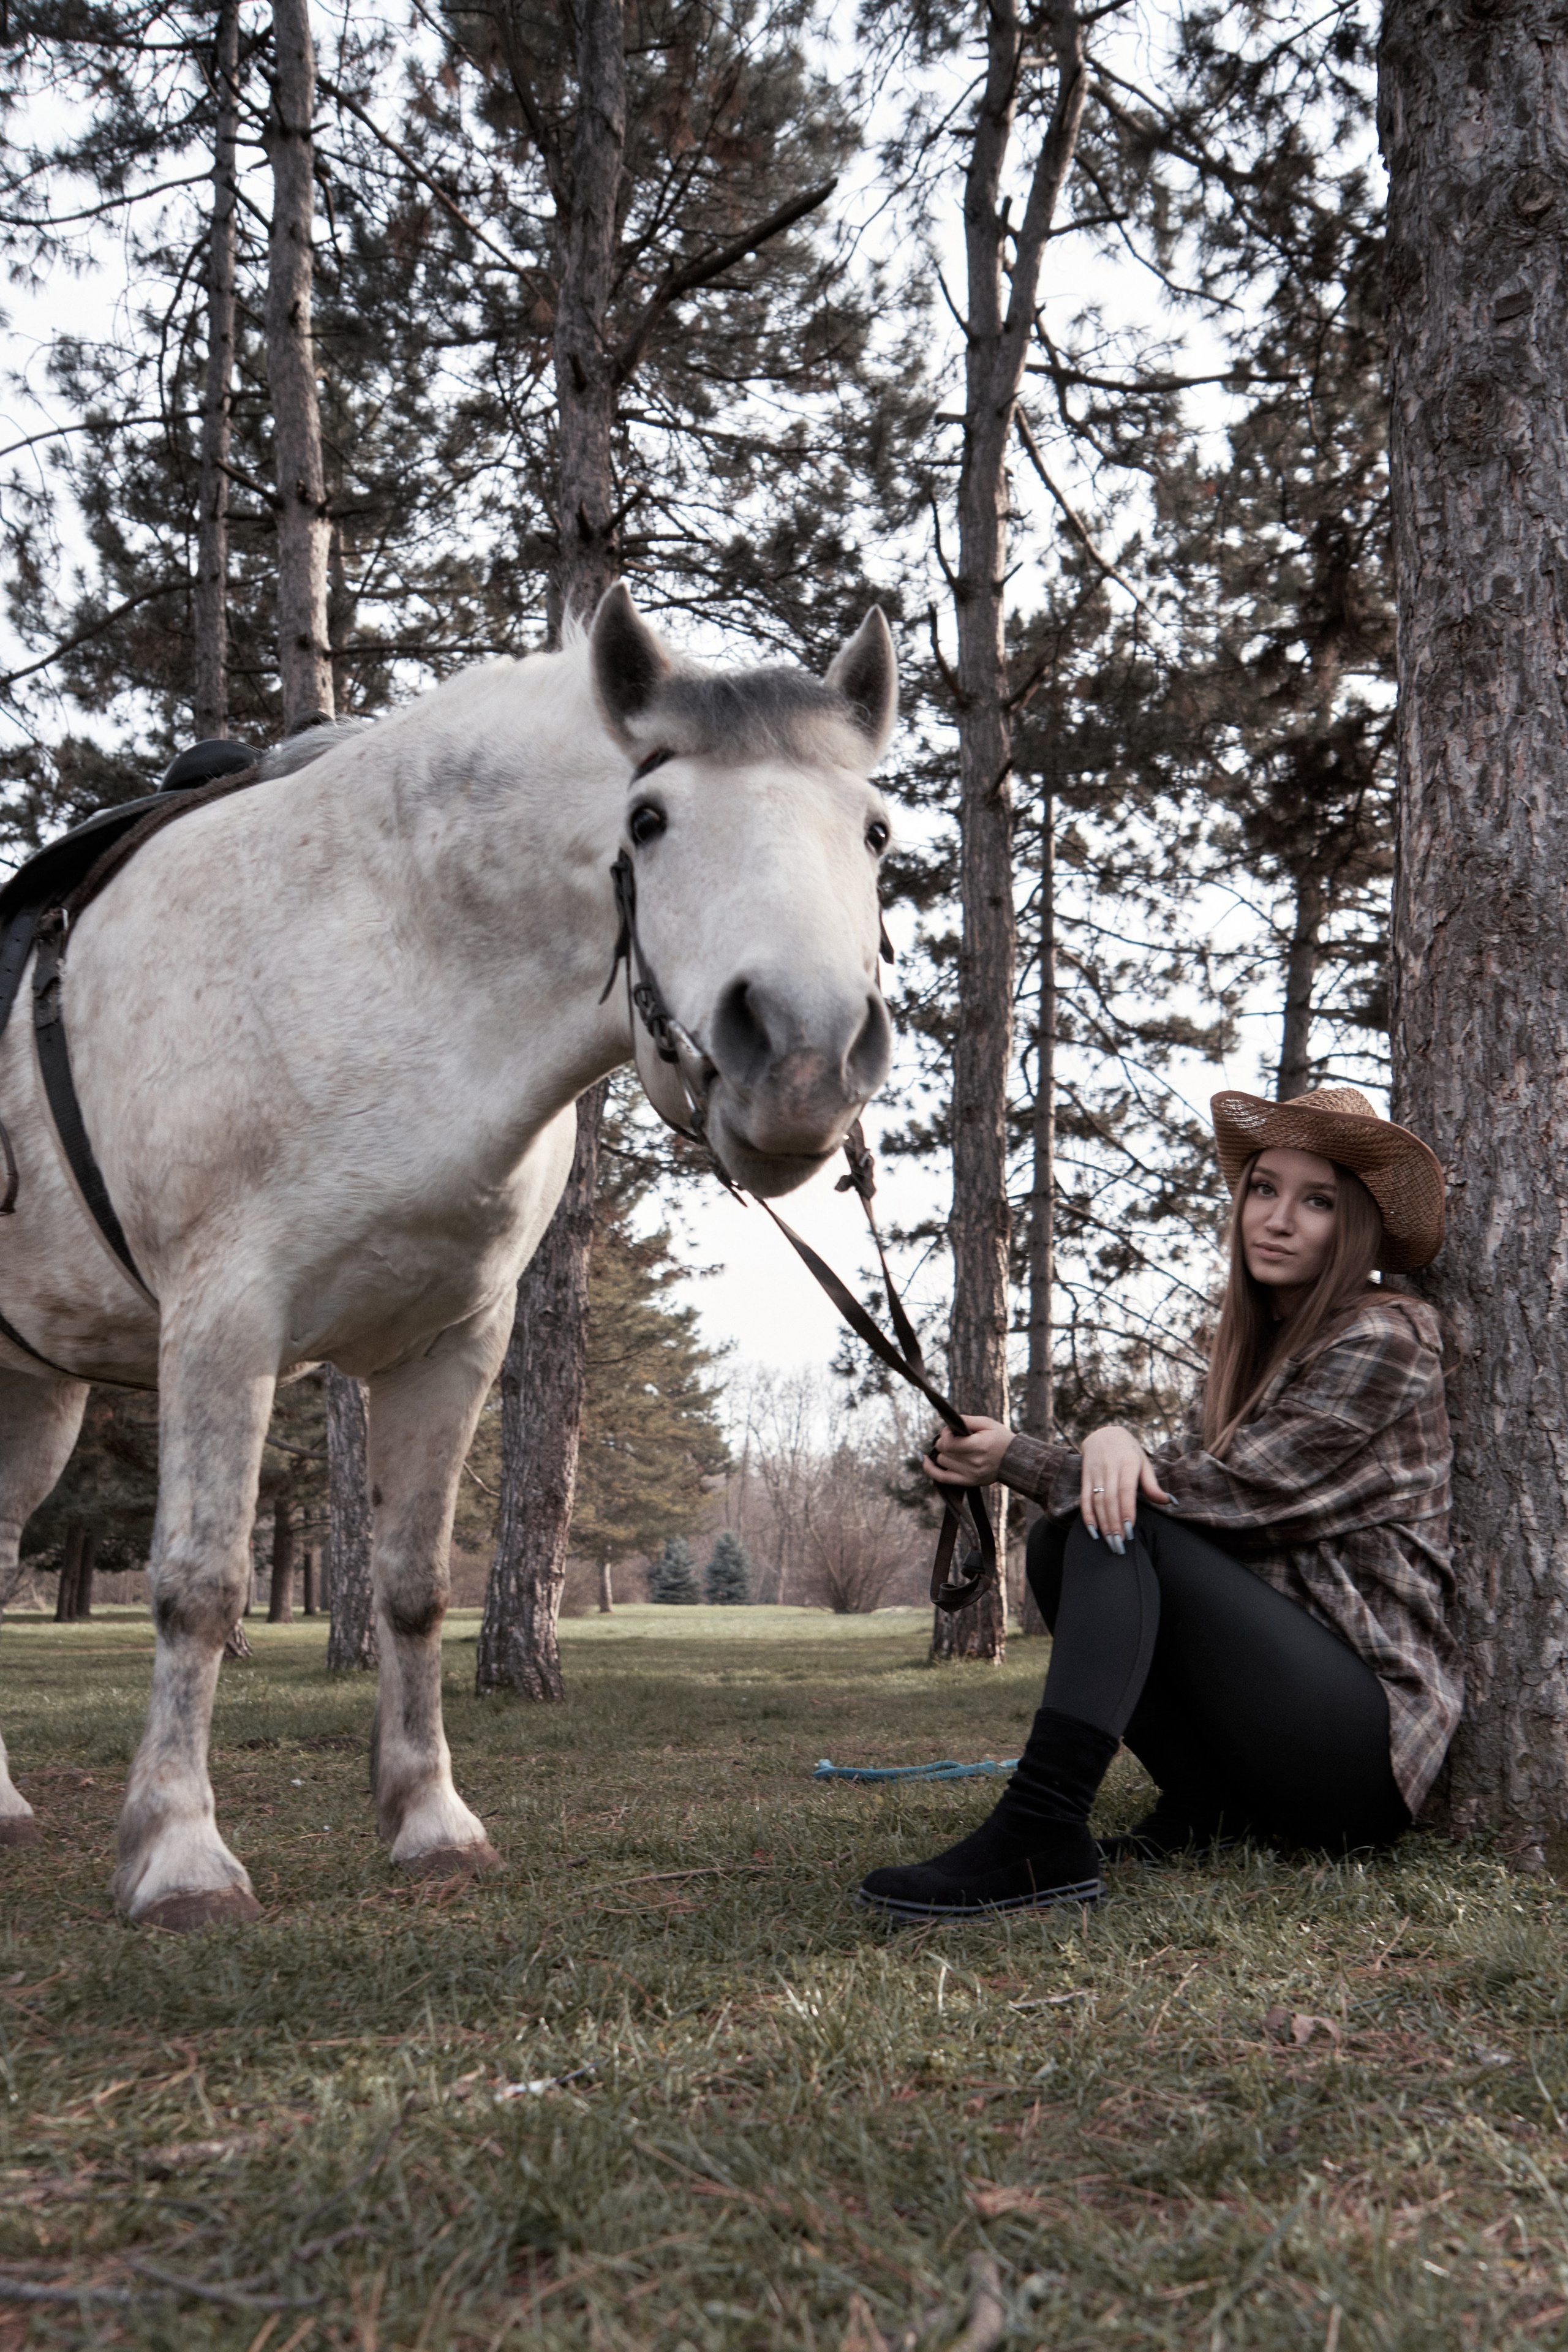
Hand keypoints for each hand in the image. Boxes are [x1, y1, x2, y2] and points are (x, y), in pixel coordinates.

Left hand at [922, 1414, 1011, 1487]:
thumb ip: (967, 1420)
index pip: (949, 1443)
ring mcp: (970, 1474)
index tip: (950, 1430)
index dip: (945, 1434)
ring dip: (943, 1453)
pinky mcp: (968, 1482)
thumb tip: (949, 1421)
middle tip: (952, 1437)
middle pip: (943, 1452)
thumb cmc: (1001, 1439)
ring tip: (952, 1448)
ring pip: (942, 1462)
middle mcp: (973, 1462)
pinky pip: (942, 1478)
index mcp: (979, 1446)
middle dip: (944, 1441)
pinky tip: (926, 1461)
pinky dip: (931, 1470)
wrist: (1015, 1461)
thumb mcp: (987, 1423)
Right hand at [1079, 1424, 1169, 1551]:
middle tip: (1120, 1545)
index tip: (1129, 1530)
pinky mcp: (1085, 1476)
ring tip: (1110, 1542)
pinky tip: (1093, 1531)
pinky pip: (1084, 1498)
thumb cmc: (1128, 1451)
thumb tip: (1169, 1502)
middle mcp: (1109, 1468)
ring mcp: (1095, 1472)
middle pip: (1110, 1500)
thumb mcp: (1144, 1462)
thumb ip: (1153, 1485)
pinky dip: (1087, 1515)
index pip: (1125, 1491)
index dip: (1126, 1510)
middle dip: (1114, 1524)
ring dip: (1103, 1524)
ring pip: (1097, 1501)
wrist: (1103, 1432)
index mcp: (1127, 1463)